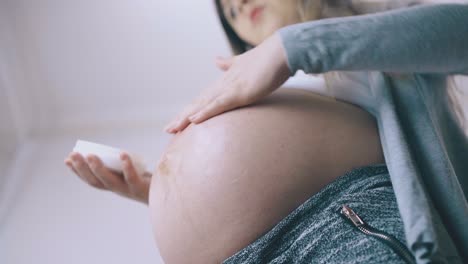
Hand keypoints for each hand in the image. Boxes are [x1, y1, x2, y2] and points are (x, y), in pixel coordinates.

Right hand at [64, 152, 150, 204]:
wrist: (170, 195)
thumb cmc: (151, 180)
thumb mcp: (134, 171)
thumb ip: (125, 165)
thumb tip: (116, 151)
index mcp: (114, 185)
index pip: (91, 181)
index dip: (78, 172)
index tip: (67, 160)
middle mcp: (119, 189)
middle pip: (96, 182)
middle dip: (82, 169)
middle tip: (72, 155)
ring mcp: (129, 190)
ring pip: (110, 181)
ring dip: (98, 169)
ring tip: (90, 155)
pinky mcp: (142, 188)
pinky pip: (133, 177)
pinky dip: (127, 166)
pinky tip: (122, 154)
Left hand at [164, 33, 290, 132]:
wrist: (280, 51)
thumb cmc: (267, 59)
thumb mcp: (244, 63)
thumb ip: (229, 63)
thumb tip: (216, 60)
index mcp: (224, 81)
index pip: (203, 98)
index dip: (190, 110)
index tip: (179, 121)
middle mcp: (223, 85)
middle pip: (198, 103)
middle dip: (182, 117)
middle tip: (168, 130)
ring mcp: (229, 88)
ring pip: (203, 105)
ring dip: (187, 117)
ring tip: (173, 128)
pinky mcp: (239, 92)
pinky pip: (218, 104)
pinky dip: (205, 112)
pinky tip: (193, 120)